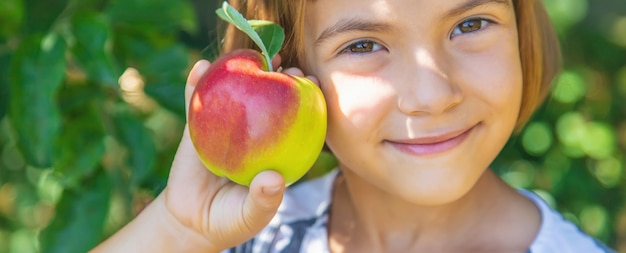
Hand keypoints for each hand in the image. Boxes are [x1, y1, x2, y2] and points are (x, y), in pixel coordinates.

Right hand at [164, 55, 319, 250]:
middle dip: (281, 78)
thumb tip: (273, 180)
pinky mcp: (198, 126)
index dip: (306, 102)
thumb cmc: (230, 220)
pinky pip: (197, 102)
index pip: (295, 121)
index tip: (312, 85)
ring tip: (252, 54)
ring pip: (235, 93)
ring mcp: (225, 126)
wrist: (192, 223)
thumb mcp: (250, 216)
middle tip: (287, 66)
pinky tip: (202, 68)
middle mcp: (253, 133)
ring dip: (242, 70)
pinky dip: (197, 84)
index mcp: (275, 150)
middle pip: (268, 99)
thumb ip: (263, 202)